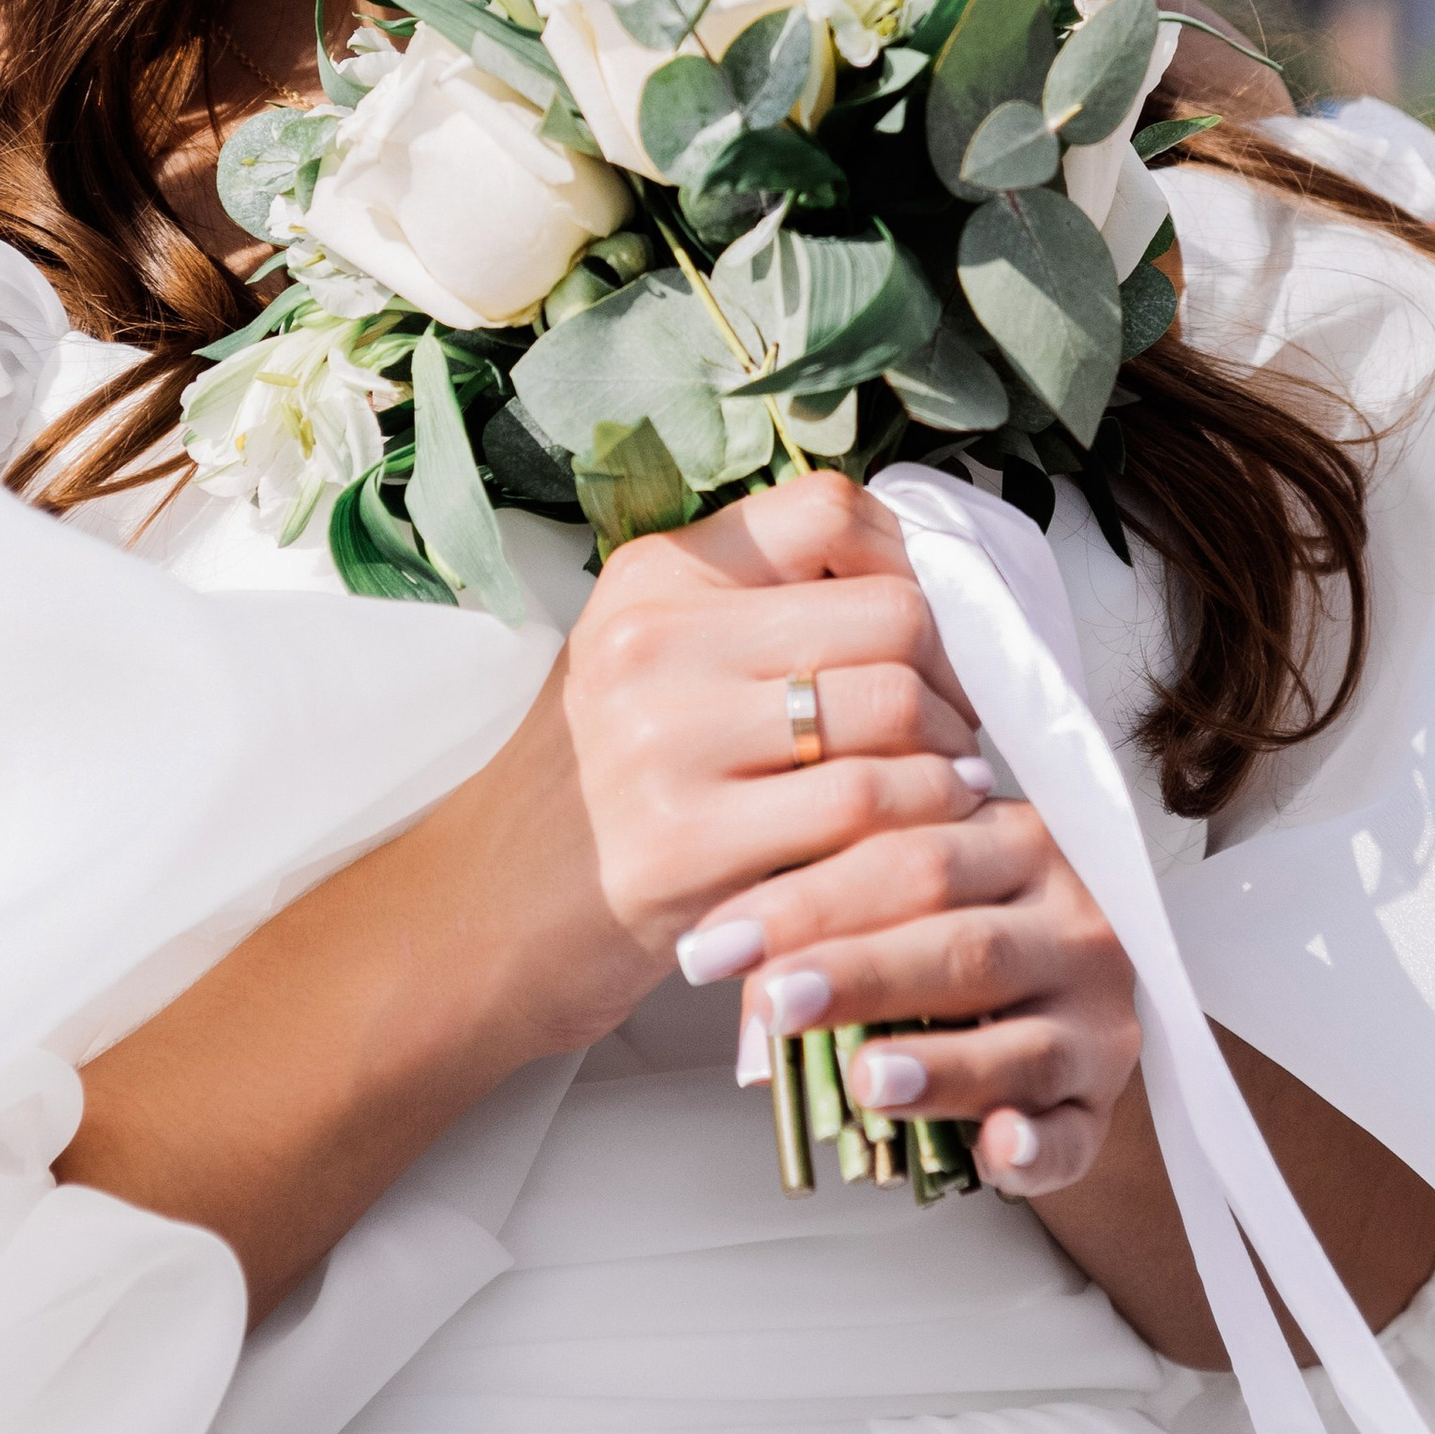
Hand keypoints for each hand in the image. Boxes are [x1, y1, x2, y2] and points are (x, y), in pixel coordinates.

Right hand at [511, 473, 991, 1050]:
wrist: (479, 921)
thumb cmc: (593, 795)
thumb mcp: (646, 666)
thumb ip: (754, 613)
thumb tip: (916, 590)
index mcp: (653, 579)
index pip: (829, 512)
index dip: (912, 566)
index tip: (927, 635)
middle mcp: (654, 642)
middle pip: (890, 615)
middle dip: (952, 679)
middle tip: (955, 731)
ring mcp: (665, 742)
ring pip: (893, 712)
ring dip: (948, 760)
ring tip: (946, 791)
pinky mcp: (686, 845)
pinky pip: (864, 812)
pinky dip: (920, 827)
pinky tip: (919, 845)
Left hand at [689, 797, 1140, 1197]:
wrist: (1065, 980)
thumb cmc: (964, 928)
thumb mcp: (912, 894)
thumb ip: (836, 921)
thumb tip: (749, 997)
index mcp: (1016, 845)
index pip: (908, 857)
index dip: (804, 901)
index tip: (715, 945)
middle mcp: (1072, 921)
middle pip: (962, 944)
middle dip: (858, 974)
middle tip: (774, 1000)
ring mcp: (1098, 1015)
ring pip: (1021, 1042)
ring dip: (941, 1065)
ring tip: (865, 1080)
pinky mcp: (1105, 1101)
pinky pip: (1075, 1134)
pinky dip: (1038, 1149)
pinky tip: (996, 1153)